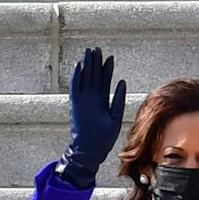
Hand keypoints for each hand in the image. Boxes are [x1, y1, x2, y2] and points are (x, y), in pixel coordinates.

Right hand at [58, 46, 126, 189]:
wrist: (91, 150)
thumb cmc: (104, 138)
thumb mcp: (116, 117)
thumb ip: (119, 100)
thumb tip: (123, 81)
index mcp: (102, 102)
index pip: (104, 81)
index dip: (107, 69)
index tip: (110, 57)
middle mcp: (92, 99)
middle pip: (94, 77)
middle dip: (96, 63)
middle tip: (97, 49)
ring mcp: (83, 101)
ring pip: (85, 78)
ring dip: (87, 65)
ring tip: (89, 52)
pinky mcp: (75, 104)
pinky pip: (75, 87)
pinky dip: (77, 76)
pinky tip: (80, 65)